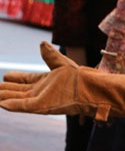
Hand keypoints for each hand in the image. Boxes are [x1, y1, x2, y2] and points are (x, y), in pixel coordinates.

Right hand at [0, 42, 124, 121]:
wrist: (91, 88)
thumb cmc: (80, 78)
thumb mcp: (62, 64)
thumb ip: (50, 56)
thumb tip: (41, 43)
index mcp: (42, 81)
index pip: (22, 80)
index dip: (12, 78)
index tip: (5, 76)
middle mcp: (38, 92)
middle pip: (15, 91)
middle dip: (3, 90)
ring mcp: (39, 100)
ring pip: (15, 99)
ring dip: (3, 98)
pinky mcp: (42, 106)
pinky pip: (23, 106)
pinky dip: (11, 105)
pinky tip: (1, 103)